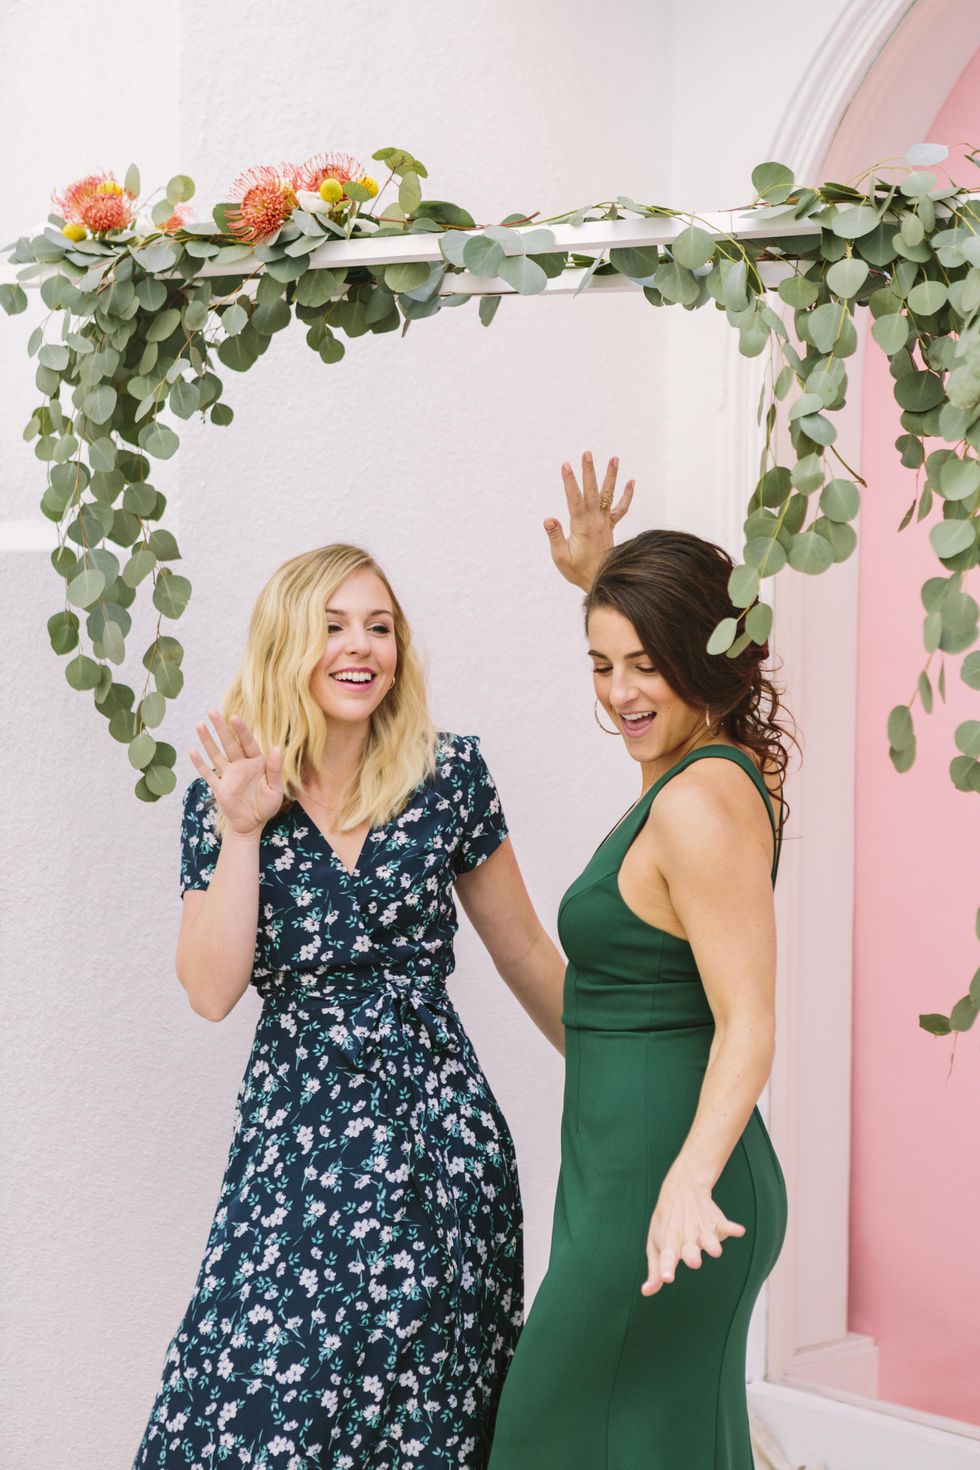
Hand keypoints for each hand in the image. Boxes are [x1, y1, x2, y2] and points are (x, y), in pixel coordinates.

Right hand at [189, 709, 283, 835]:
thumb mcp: (275, 789)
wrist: (251, 824)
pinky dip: (200, 764)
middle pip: (229, 743)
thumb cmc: (266, 806)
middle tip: (211, 711)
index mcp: (256, 763)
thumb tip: (277, 748)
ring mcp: (228, 776)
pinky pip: (208, 774)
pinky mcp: (219, 787)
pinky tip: (192, 751)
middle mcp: (241, 766)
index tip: (234, 717)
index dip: (241, 730)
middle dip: (220, 728)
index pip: (248, 743)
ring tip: (199, 725)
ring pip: (216, 754)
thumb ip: (274, 769)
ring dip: (207, 741)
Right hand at [544, 450, 634, 589]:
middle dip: (589, 471)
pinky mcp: (610, 527)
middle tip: (587, 453)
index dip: (569, 482)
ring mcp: (605, 522)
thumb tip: (549, 519)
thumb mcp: (561, 557)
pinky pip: (621, 509)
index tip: (565, 465)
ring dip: (611, 476)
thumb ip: (555, 537)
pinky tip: (631, 482)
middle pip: (592, 491)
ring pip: (608, 495)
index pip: (574, 499)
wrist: (602, 580)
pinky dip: (627, 496)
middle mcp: (595, 520)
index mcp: (581, 525)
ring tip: (615, 458)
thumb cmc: (578, 571)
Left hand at [641, 1170, 744, 1295]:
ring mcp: (702, 1228)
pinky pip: (726, 1225)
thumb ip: (655, 1269)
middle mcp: (686, 1237)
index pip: (667, 1257)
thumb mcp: (655, 1243)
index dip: (666, 1268)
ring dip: (712, 1243)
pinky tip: (739, 1230)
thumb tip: (646, 1292)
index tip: (667, 1278)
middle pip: (690, 1249)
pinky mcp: (716, 1221)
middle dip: (692, 1256)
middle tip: (694, 1262)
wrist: (681, 1188)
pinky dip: (732, 1228)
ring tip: (715, 1251)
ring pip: (709, 1238)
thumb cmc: (666, 1223)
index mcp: (670, 1243)